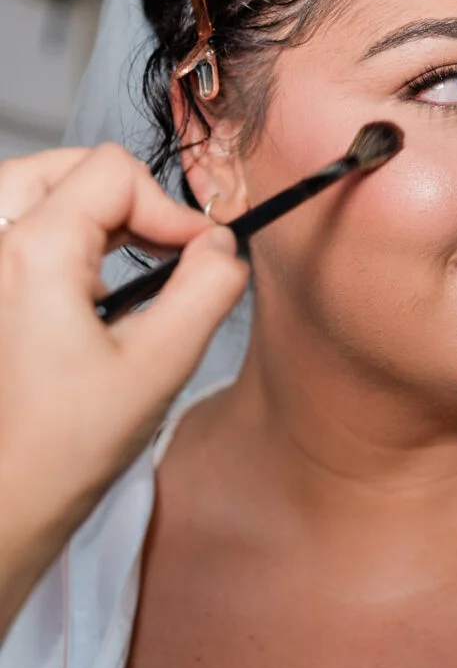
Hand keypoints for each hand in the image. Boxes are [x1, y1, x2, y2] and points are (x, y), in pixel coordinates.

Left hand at [0, 143, 248, 637]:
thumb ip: (206, 290)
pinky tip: (92, 292)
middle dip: (125, 198)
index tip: (200, 256)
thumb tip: (223, 247)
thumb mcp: (160, 365)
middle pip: (66, 167)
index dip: (169, 208)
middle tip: (164, 248)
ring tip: (131, 262)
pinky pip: (19, 233)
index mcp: (33, 251)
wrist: (6, 500)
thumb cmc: (65, 447)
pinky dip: (62, 241)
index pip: (113, 172)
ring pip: (34, 193)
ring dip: (90, 215)